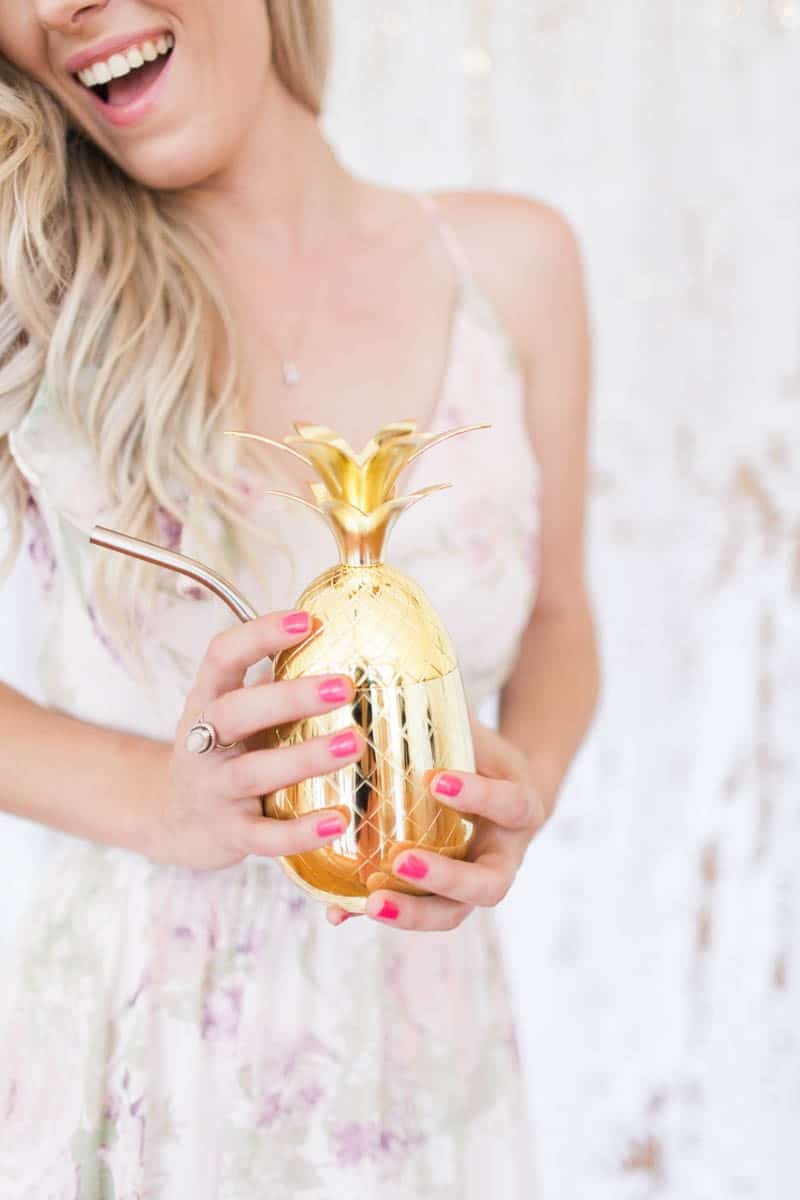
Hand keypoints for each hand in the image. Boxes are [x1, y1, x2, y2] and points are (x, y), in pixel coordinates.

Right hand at [147, 609, 364, 869]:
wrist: (174, 820)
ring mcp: (213, 789)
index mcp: (207, 700)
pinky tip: (338, 821)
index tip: (308, 620)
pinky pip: (262, 836)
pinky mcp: (228, 833)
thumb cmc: (225, 751)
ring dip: (305, 758)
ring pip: (253, 773)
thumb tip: (341, 640)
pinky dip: (299, 831)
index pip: (222, 656)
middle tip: (344, 686)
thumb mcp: (235, 710)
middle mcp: (203, 742)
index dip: (261, 634)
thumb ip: (274, 680)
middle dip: (290, 697)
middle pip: (236, 712)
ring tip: (354, 744)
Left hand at [325, 714, 557, 930]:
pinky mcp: (443, 896)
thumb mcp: (470, 733)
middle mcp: (505, 854)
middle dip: (446, 878)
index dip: (479, 796)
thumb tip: (368, 689)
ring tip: (369, 902)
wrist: (506, 788)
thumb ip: (438, 721)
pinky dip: (373, 914)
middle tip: (401, 860)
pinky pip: (414, 913)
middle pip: (489, 885)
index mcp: (520, 808)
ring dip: (413, 912)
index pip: (509, 804)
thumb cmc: (478, 751)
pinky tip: (336, 914)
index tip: (437, 779)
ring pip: (455, 914)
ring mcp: (475, 881)